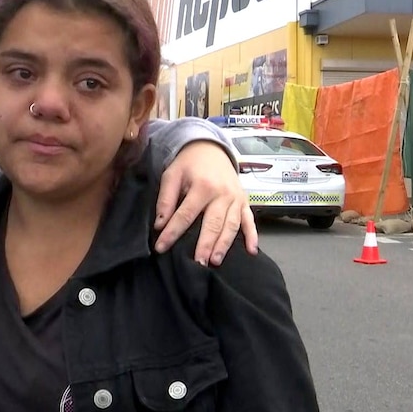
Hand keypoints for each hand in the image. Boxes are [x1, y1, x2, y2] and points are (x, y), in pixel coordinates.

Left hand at [153, 140, 258, 264]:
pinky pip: (250, 220)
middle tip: (197, 263)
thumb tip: (160, 223)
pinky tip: (252, 251)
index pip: (185, 215)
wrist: (211, 148)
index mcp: (203, 186)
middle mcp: (222, 194)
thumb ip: (166, 199)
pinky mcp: (245, 201)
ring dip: (224, 245)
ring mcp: (236, 198)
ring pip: (231, 225)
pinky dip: (252, 236)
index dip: (172, 232)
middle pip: (212, 224)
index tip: (161, 248)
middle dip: (204, 245)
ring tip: (215, 261)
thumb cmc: (189, 163)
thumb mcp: (172, 174)